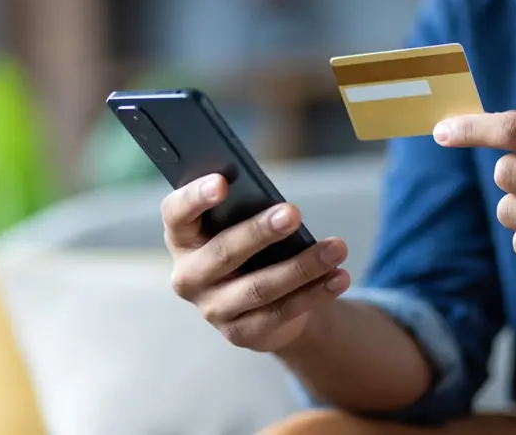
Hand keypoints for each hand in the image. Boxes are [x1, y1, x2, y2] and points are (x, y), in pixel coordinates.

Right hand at [162, 175, 350, 351]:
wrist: (258, 302)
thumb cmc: (247, 247)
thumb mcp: (239, 226)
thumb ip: (245, 211)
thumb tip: (279, 206)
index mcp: (182, 238)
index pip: (177, 214)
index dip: (195, 197)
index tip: (222, 182)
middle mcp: (188, 276)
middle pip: (223, 252)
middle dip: (260, 232)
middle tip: (293, 213)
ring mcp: (213, 309)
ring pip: (259, 287)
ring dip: (302, 266)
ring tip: (336, 248)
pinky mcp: (242, 333)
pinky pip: (281, 312)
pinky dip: (314, 293)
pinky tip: (339, 277)